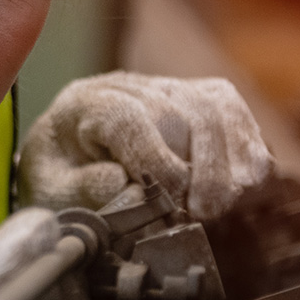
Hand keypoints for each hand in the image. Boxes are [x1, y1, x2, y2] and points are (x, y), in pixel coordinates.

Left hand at [19, 73, 273, 219]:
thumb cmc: (58, 177)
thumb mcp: (52, 191)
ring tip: (224, 204)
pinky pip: (234, 112)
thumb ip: (82, 189)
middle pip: (183, 109)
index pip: (129, 116)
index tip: (172, 204)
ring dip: (230, 160)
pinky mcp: (196, 98)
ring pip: (216, 106)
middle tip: (204, 214)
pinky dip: (247, 148)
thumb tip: (126, 186)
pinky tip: (244, 185)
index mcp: (84, 103)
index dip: (157, 161)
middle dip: (204, 168)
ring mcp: (165, 88)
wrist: (65, 159)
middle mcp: (128, 86)